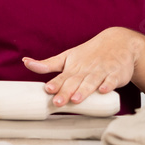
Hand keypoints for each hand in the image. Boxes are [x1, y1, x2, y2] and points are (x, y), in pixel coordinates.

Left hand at [23, 27, 144, 106]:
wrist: (118, 42)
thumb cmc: (89, 53)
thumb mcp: (67, 57)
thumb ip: (47, 64)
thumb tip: (25, 62)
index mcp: (73, 68)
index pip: (62, 77)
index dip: (55, 83)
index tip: (48, 89)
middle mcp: (86, 70)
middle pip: (75, 82)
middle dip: (66, 92)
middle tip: (58, 102)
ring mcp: (101, 71)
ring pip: (92, 82)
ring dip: (84, 90)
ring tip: (76, 99)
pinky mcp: (116, 74)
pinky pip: (112, 80)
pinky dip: (108, 85)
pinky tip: (104, 90)